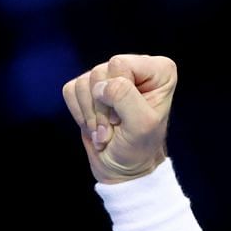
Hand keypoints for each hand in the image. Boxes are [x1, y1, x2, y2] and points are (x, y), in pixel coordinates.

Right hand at [60, 54, 176, 183]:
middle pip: (99, 72)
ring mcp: (110, 75)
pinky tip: (95, 125)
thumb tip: (99, 86)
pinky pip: (71, 90)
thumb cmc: (139, 147)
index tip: (128, 116)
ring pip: (84, 82)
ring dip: (92, 115)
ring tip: (106, 130)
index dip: (118, 93)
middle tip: (115, 126)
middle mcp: (136, 67)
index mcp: (160, 70)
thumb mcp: (141, 124)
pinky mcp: (89, 87)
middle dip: (103, 107)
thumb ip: (124, 97)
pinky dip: (80, 113)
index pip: (120, 64)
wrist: (123, 166)